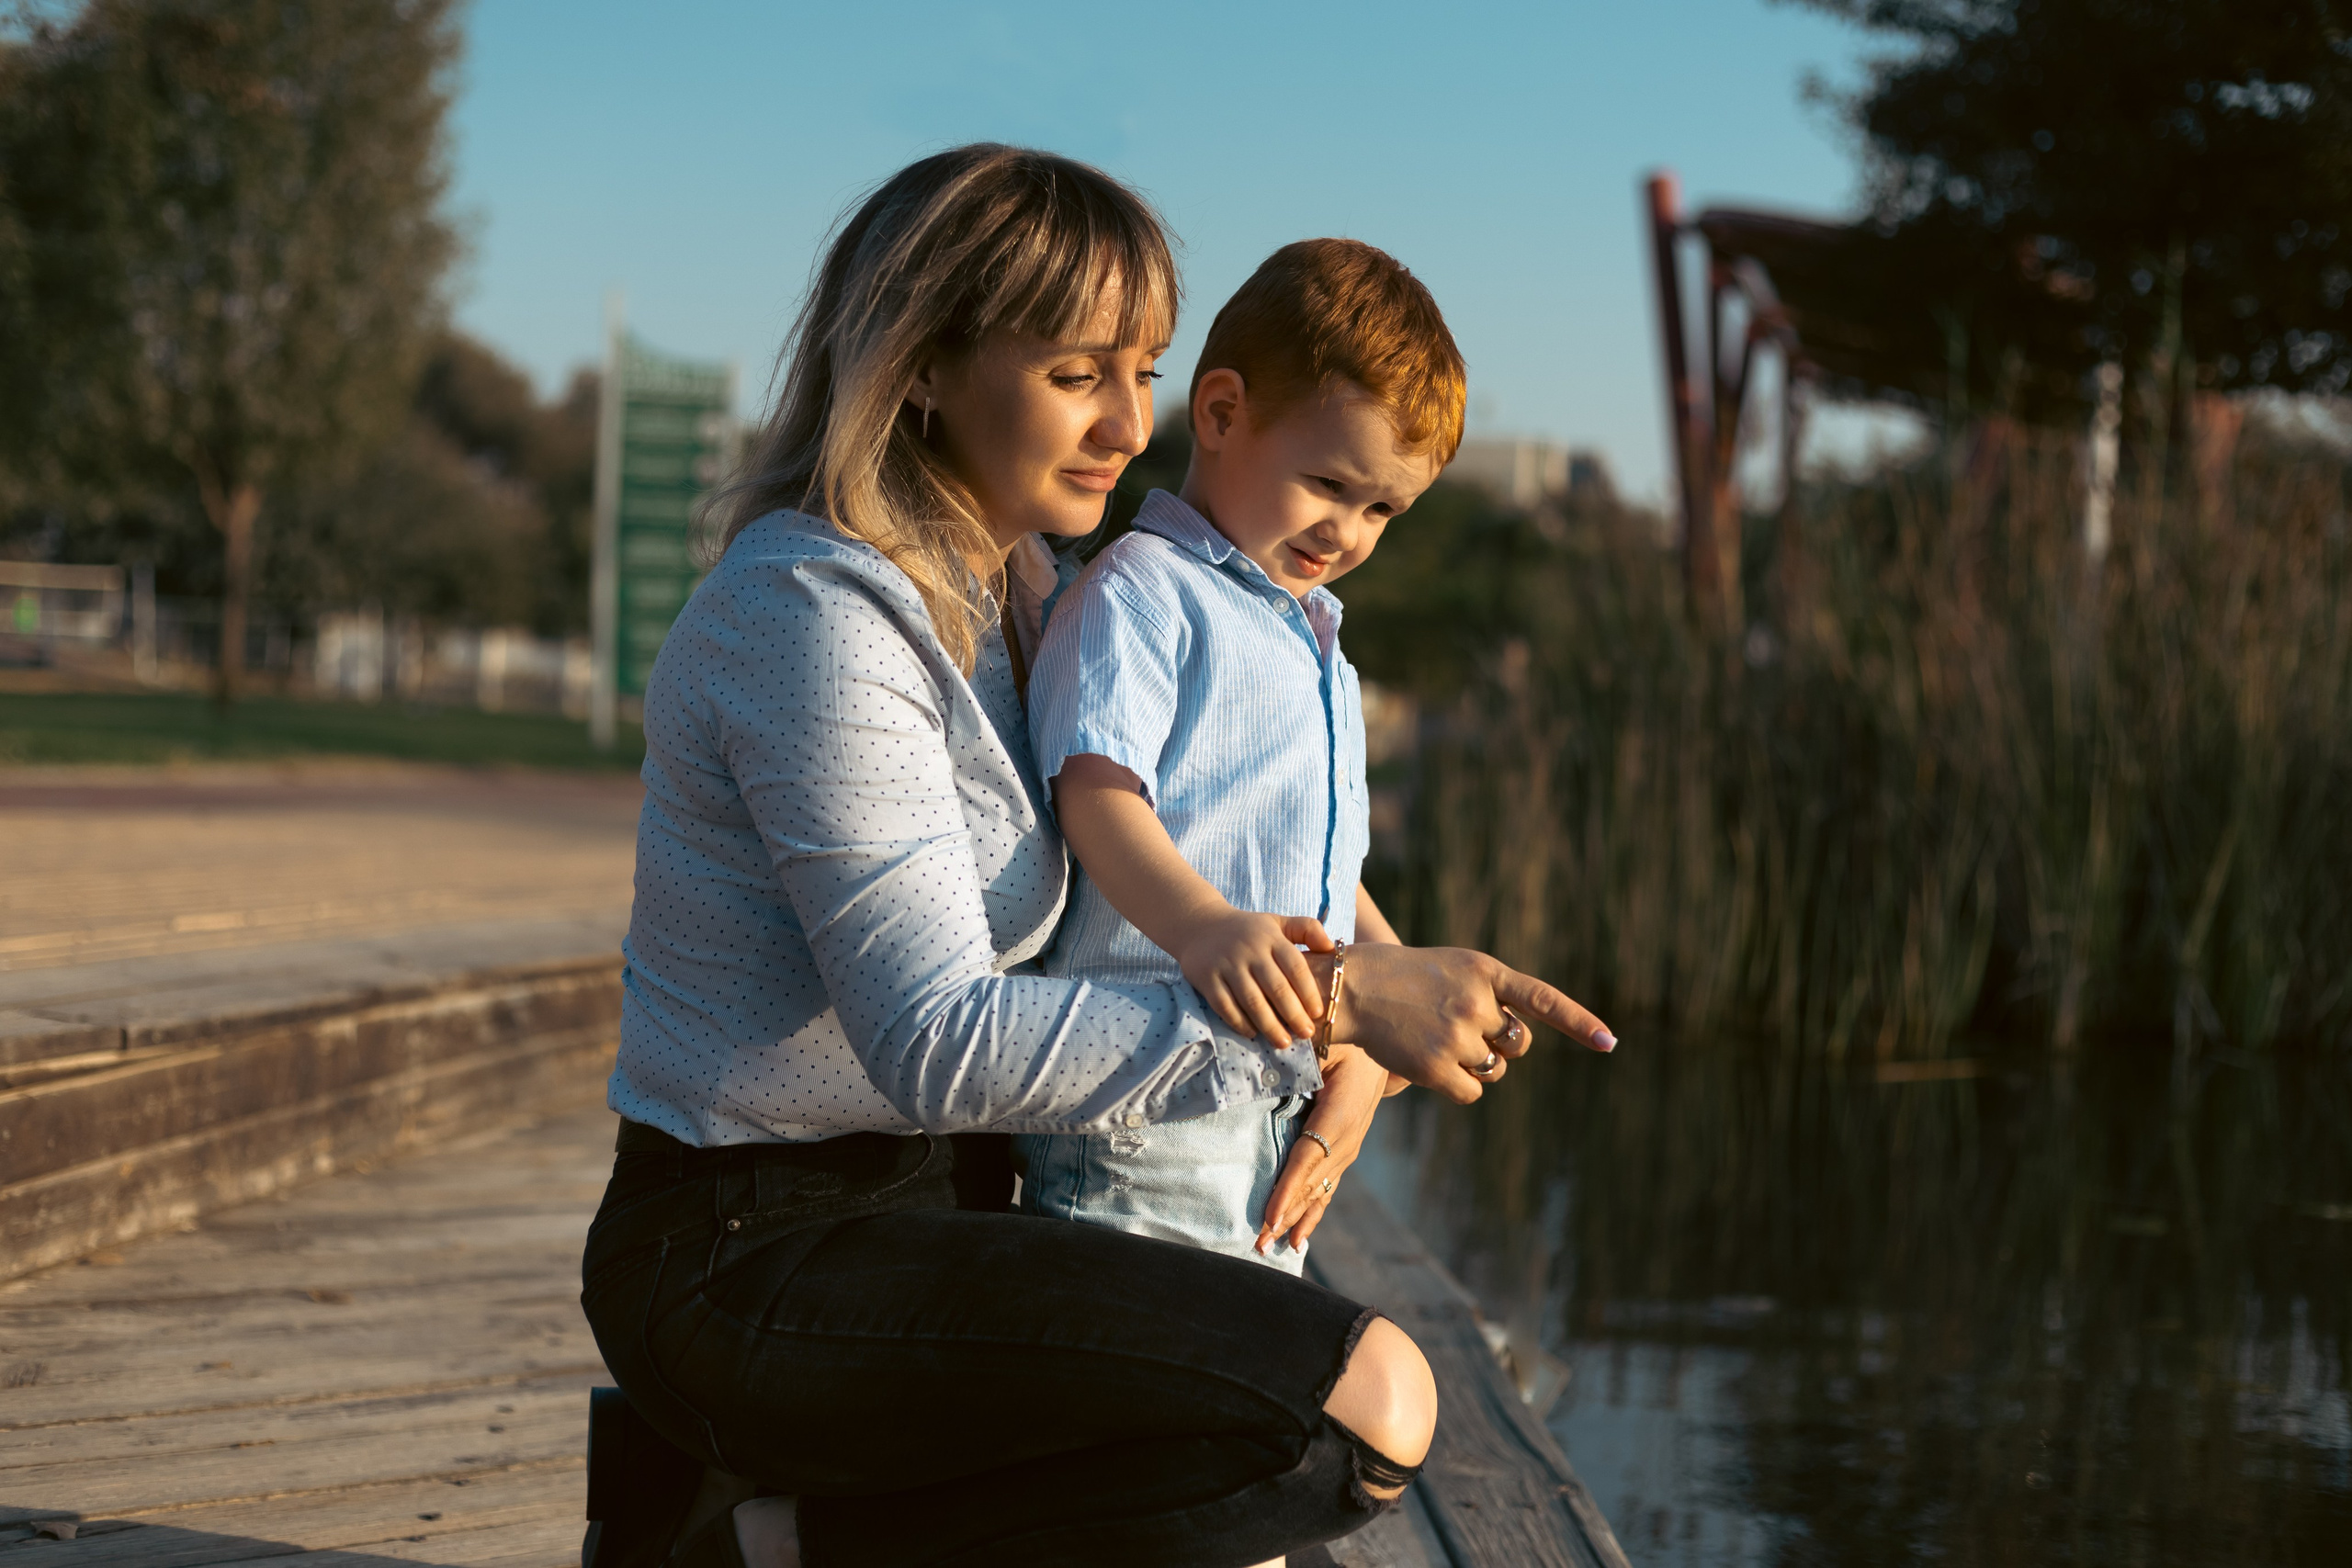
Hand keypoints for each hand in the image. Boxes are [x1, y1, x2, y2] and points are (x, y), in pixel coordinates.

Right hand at [1179, 911, 1332, 1042]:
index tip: (1318, 1013)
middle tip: (1306, 1034)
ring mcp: (1227, 964)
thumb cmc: (1248, 930)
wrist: (1200, 925)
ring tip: (1283, 1043)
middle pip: (1276, 987)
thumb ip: (1306, 929)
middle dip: (1294, 1014)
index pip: (1295, 966)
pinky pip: (1225, 1006)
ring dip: (1269, 1025)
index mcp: (1270, 937)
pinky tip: (1253, 1034)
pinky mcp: (1207, 978)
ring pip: (1252, 1000)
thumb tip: (1330, 946)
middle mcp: (1249, 950)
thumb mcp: (1277, 922)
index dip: (1308, 992)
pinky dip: (1240, 1022)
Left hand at [1258, 1043, 1384, 1254]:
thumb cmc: (1345, 1042)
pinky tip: (1298, 1238)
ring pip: (1319, 1193)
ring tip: (1271, 1248)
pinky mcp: (1344, 1155)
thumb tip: (1261, 1070)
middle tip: (1258, 1243)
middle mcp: (1347, 1140)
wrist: (1379, 1052)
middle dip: (1284, 1215)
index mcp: (1341, 1113)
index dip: (1288, 1187)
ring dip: (1295, 1221)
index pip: (1308, 1156)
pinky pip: (1326, 1190)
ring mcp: (1348, 1151)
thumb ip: (1296, 1062)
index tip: (1270, 1216)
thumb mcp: (1324, 1045)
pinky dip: (1310, 1214)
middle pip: (1311, 1184)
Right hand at [1318, 943, 1616, 1104]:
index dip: (1578, 1022)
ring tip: (1437, 1039)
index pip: (1543, 1001)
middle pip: (1518, 1043)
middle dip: (1501, 1043)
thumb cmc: (1406, 977)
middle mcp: (1476, 1003)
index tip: (1608, 1043)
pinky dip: (1458, 1084)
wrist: (1353, 989)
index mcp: (1486, 972)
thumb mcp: (1455, 968)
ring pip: (1494, 1069)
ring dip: (1475, 1063)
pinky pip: (1472, 1091)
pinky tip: (1430, 1063)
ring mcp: (1457, 1036)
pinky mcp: (1437, 1067)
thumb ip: (1490, 994)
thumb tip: (1516, 1044)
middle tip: (1465, 1029)